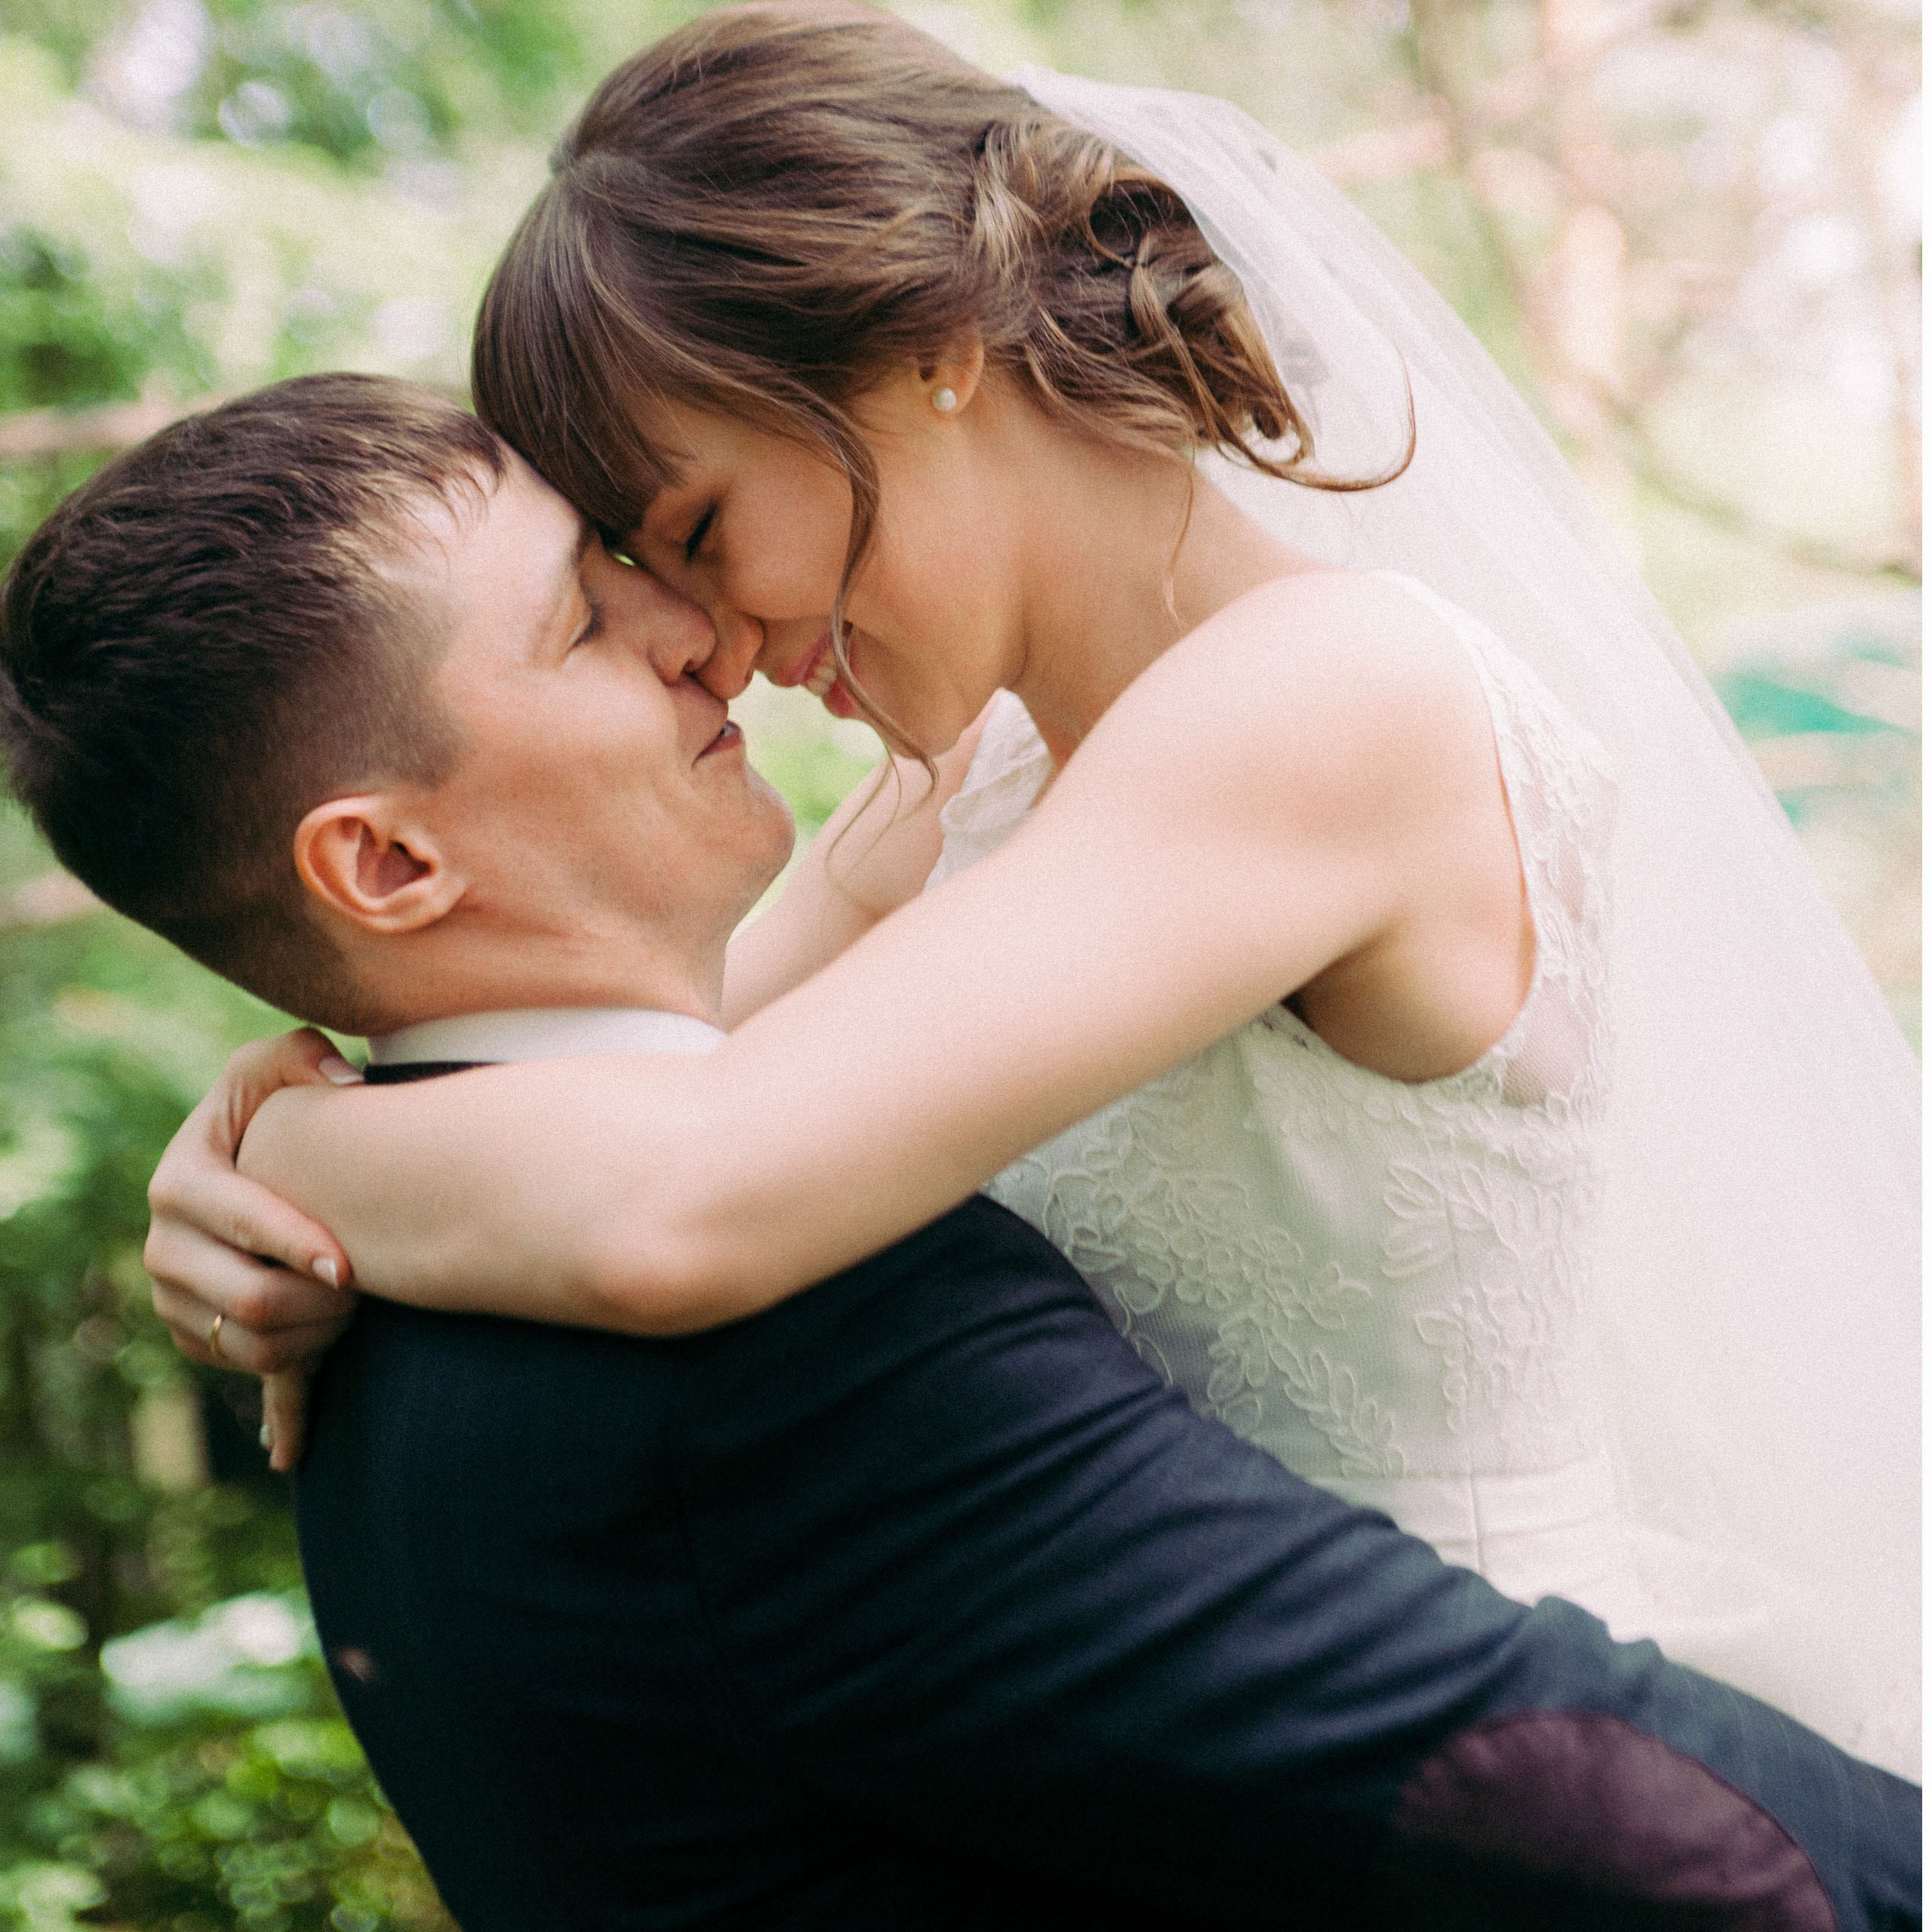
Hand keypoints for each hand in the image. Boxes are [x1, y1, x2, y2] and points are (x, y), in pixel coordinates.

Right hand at [145, 1028, 362, 1469]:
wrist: (254, 1162)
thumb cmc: (277, 1105)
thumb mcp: (282, 1062)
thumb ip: (306, 1055)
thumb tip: (346, 1082)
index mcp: (182, 1181)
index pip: (239, 1223)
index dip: (297, 1245)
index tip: (351, 1263)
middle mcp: (164, 1246)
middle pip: (248, 1300)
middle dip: (321, 1301)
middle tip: (372, 1285)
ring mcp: (176, 1299)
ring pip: (253, 1346)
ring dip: (319, 1334)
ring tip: (362, 1304)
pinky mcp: (198, 1336)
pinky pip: (250, 1373)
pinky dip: (292, 1388)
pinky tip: (303, 1430)